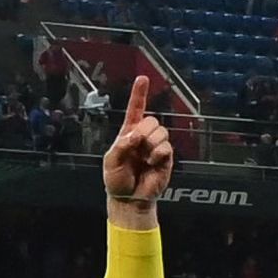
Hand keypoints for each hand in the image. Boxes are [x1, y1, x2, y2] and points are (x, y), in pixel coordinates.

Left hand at [103, 76, 175, 207]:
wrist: (130, 199)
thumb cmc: (117, 180)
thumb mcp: (111, 161)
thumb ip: (122, 145)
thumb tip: (136, 136)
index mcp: (128, 133)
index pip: (135, 109)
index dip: (139, 94)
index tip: (143, 78)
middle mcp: (143, 137)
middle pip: (151, 120)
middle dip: (144, 132)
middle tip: (136, 146)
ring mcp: (156, 146)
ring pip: (161, 131)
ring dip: (151, 144)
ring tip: (145, 158)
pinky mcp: (166, 158)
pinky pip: (167, 146)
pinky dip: (158, 154)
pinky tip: (152, 162)